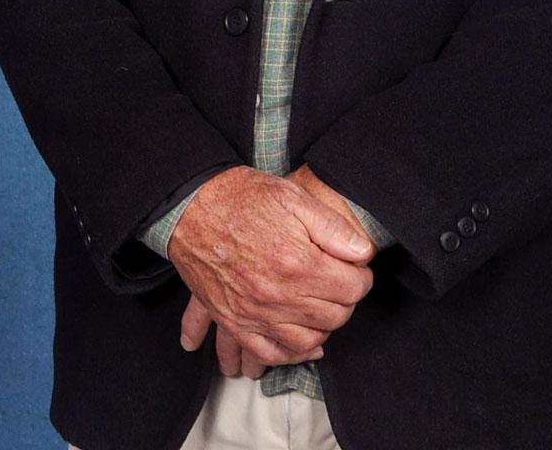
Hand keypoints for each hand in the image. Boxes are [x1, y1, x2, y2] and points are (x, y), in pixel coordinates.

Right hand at [170, 166, 372, 364]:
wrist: (188, 206)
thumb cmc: (238, 198)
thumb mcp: (291, 196)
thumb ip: (333, 226)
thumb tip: (363, 253)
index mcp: (297, 262)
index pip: (353, 288)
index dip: (361, 275)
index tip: (355, 268)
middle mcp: (277, 294)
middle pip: (335, 316)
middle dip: (344, 300)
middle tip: (338, 283)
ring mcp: (254, 312)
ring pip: (307, 341)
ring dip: (322, 328)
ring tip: (322, 309)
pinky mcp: (233, 319)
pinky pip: (268, 353)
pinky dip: (288, 355)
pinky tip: (300, 344)